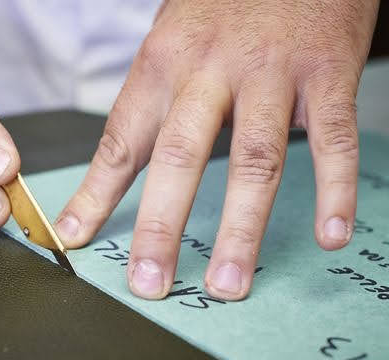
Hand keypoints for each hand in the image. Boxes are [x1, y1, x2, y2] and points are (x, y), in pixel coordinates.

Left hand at [55, 0, 378, 299]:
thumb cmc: (224, 6)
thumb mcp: (172, 43)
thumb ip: (151, 103)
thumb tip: (116, 168)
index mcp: (163, 63)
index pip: (122, 140)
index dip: (95, 195)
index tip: (74, 239)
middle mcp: (211, 69)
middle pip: (180, 156)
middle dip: (162, 226)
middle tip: (150, 282)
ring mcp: (271, 72)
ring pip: (255, 159)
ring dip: (240, 229)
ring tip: (228, 283)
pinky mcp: (327, 72)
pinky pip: (331, 139)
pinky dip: (334, 190)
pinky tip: (328, 235)